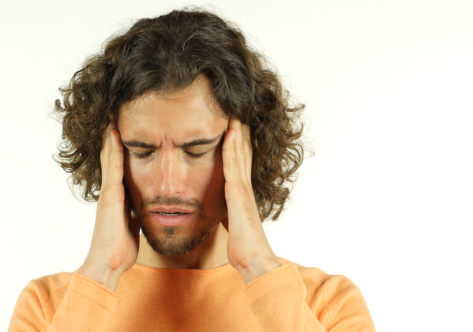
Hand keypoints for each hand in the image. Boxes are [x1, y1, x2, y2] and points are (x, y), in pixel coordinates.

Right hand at [76, 116, 139, 291]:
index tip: (126, 129)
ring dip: (111, 135)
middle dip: (114, 135)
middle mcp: (111, 190)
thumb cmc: (120, 250)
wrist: (108, 264)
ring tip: (112, 114)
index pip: (121, 165)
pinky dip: (112, 148)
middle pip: (112, 155)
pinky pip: (112, 165)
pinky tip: (114, 132)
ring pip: (110, 155)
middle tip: (115, 113)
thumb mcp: (133, 226)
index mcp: (118, 197)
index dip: (122, 147)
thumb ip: (136, 215)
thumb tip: (145, 210)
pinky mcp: (110, 194)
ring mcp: (109, 191)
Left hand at [221, 118, 281, 284]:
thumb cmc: (244, 246)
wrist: (254, 259)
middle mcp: (244, 186)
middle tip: (238, 109)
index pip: (241, 161)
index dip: (239, 143)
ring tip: (234, 111)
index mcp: (242, 193)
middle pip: (244, 151)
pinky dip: (232, 146)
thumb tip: (224, 215)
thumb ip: (229, 215)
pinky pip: (233, 164)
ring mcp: (242, 188)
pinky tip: (231, 131)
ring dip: (237, 131)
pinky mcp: (238, 192)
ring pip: (240, 152)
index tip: (234, 125)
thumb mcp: (232, 225)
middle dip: (240, 131)